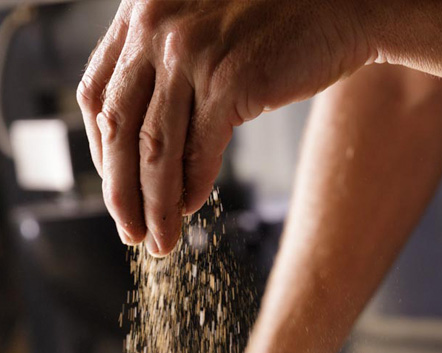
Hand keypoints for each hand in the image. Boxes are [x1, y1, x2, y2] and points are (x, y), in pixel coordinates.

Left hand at [81, 0, 371, 255]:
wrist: (343, 4)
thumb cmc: (283, 15)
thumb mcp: (207, 24)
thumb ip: (171, 58)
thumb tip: (149, 131)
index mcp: (142, 12)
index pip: (97, 94)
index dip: (100, 149)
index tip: (115, 182)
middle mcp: (157, 29)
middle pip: (118, 127)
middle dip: (120, 191)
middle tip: (130, 231)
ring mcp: (192, 56)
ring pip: (156, 148)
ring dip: (154, 204)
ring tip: (160, 238)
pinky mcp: (231, 82)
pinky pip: (200, 150)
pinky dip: (191, 187)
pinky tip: (191, 209)